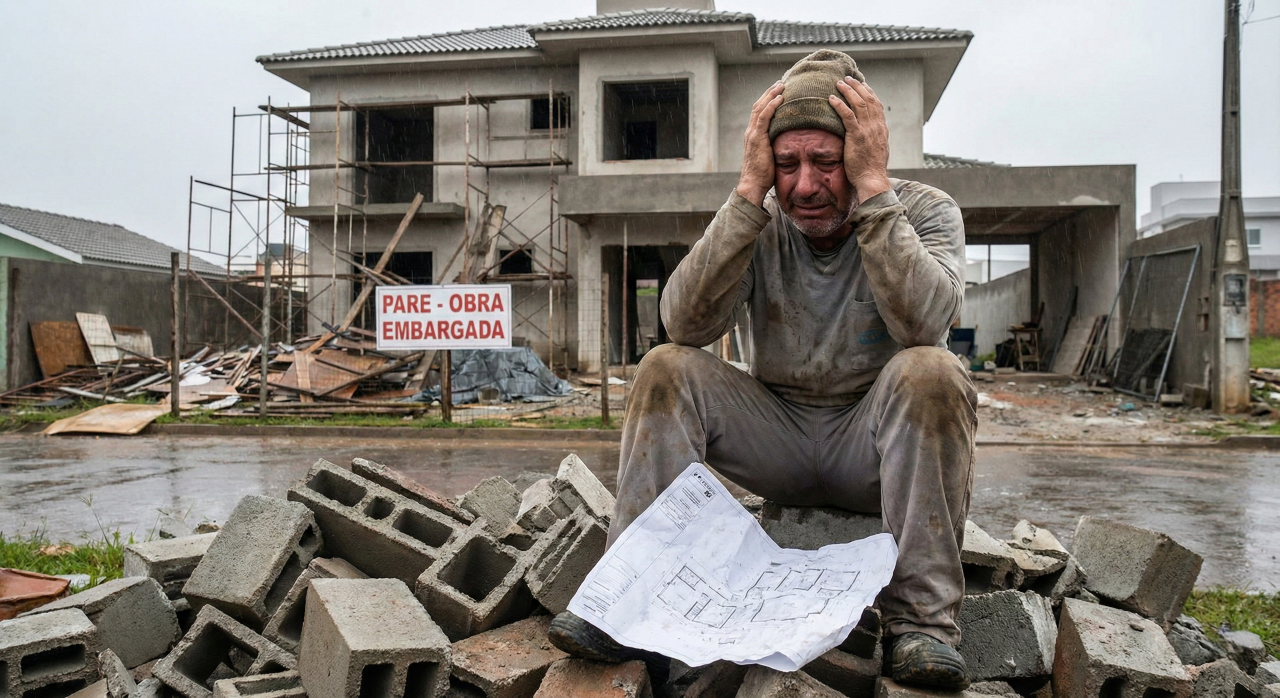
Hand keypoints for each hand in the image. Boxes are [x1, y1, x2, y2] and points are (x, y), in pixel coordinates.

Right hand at [736, 81, 784, 207]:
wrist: (752, 185)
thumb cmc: (763, 175)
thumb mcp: (771, 156)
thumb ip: (776, 146)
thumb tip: (790, 142)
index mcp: (753, 135)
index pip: (759, 112)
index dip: (768, 100)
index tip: (778, 91)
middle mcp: (750, 132)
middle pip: (758, 105)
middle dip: (770, 93)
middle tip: (781, 83)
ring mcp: (752, 134)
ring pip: (760, 108)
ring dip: (771, 95)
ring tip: (782, 85)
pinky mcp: (756, 139)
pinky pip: (763, 117)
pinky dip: (771, 106)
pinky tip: (780, 99)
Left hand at [831, 77, 891, 203]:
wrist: (872, 179)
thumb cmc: (872, 169)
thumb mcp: (877, 151)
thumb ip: (873, 140)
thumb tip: (869, 136)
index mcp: (882, 129)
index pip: (877, 105)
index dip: (869, 92)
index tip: (862, 85)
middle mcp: (876, 126)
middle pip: (868, 99)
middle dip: (858, 86)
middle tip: (848, 79)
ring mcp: (867, 130)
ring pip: (859, 103)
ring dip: (848, 91)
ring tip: (838, 83)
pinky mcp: (857, 136)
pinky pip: (848, 116)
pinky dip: (839, 105)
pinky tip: (832, 99)